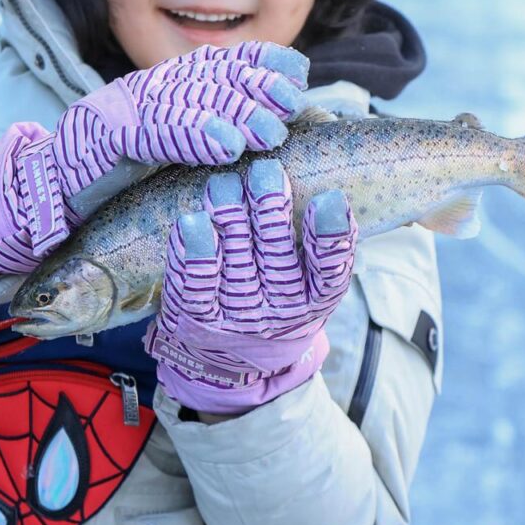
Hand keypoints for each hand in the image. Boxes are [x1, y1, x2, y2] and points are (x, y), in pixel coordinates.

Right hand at [0, 42, 307, 274]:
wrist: (40, 198)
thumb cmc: (113, 186)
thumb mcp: (170, 156)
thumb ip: (207, 136)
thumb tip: (272, 128)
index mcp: (162, 90)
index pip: (216, 64)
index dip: (258, 62)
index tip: (297, 73)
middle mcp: (143, 89)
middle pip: (206, 78)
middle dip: (253, 86)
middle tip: (292, 102)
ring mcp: (120, 107)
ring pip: (184, 101)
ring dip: (232, 113)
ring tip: (268, 131)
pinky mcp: (101, 134)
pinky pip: (153, 131)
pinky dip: (193, 136)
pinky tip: (226, 146)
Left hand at [143, 159, 357, 414]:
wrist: (234, 355)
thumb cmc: (278, 296)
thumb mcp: (310, 280)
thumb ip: (322, 243)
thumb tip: (331, 194)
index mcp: (314, 299)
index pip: (330, 271)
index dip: (331, 237)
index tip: (328, 198)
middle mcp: (280, 311)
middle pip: (277, 255)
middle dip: (270, 208)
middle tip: (264, 169)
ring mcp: (239, 318)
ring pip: (236, 261)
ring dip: (230, 217)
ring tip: (224, 183)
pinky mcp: (199, 319)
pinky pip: (196, 285)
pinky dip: (195, 253)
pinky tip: (193, 221)